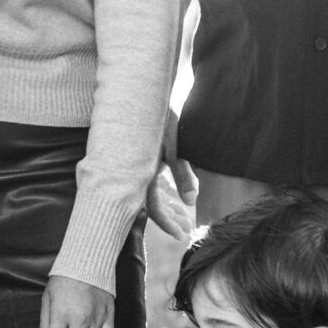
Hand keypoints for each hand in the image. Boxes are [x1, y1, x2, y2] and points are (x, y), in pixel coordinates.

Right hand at [145, 114, 197, 242]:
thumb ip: (183, 175)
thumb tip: (191, 202)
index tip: (181, 236)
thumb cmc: (160, 119)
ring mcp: (139, 166)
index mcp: (141, 173)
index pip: (153, 209)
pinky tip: (177, 199)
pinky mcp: (143, 157)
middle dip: (171, 219)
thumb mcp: (175, 146)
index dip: (168, 224)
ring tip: (185, 218)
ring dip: (170, 207)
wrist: (143, 91)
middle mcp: (137, 173)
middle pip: (153, 205)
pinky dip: (166, 192)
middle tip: (187, 229)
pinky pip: (152, 182)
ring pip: (153, 194)